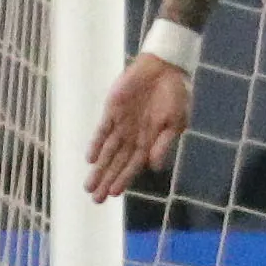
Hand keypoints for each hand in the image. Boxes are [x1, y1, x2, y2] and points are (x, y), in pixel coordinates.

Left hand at [87, 54, 194, 201]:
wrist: (165, 67)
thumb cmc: (176, 94)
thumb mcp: (176, 121)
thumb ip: (164, 144)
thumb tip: (154, 167)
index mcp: (150, 140)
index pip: (133, 165)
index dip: (123, 179)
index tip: (114, 193)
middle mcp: (133, 135)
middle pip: (117, 162)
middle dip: (106, 180)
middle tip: (95, 199)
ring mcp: (121, 123)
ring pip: (107, 150)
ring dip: (99, 168)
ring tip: (89, 186)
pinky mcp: (112, 109)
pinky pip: (102, 130)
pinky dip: (96, 143)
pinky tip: (90, 159)